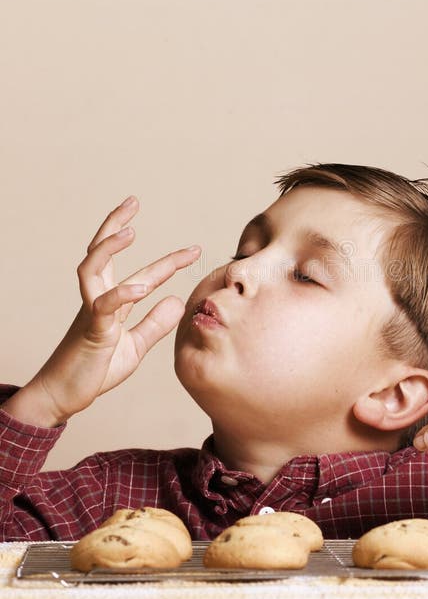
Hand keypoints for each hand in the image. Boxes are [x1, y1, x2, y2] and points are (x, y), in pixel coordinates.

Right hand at [5, 196, 200, 426]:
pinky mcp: (91, 332)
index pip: (139, 271)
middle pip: (101, 252)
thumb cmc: (93, 371)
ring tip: (129, 229)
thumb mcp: (134, 347)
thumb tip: (177, 300)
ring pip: (92, 268)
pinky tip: (141, 288)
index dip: (167, 259)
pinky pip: (102, 306)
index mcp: (110, 303)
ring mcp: (91, 313)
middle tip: (132, 200)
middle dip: (115, 223)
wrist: (62, 397)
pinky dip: (121, 294)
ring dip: (109, 247)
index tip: (193, 249)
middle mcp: (97, 300)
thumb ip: (154, 324)